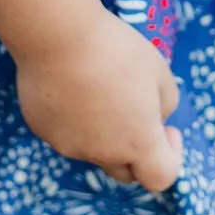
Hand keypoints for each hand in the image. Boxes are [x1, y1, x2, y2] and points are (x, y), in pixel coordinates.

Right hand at [16, 10, 182, 192]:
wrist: (59, 36)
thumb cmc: (117, 51)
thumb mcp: (160, 73)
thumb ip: (164, 105)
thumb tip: (152, 117)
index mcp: (138, 143)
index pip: (161, 178)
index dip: (172, 157)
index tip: (167, 129)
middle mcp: (103, 154)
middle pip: (124, 170)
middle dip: (135, 151)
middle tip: (135, 113)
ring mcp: (68, 145)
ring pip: (92, 148)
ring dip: (102, 131)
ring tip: (97, 86)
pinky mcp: (42, 130)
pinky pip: (65, 131)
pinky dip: (73, 117)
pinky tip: (70, 82)